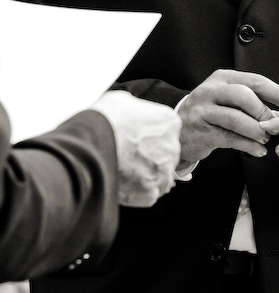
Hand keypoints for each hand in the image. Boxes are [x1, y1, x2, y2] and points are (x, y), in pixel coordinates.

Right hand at [91, 91, 181, 206]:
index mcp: (170, 122)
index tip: (137, 141)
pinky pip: (149, 196)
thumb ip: (135, 108)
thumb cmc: (104, 120)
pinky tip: (124, 185)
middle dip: (149, 158)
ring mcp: (163, 171)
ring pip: (160, 177)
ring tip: (124, 173)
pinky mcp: (150, 191)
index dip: (150, 138)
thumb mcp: (121, 100)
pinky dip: (138, 194)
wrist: (90, 144)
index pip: (166, 133)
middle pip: (165, 156)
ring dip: (146, 177)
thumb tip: (129, 110)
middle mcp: (172, 147)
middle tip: (128, 157)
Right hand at [178, 69, 278, 162]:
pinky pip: (230, 138)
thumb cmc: (212, 114)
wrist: (179, 131)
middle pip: (244, 96)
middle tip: (276, 126)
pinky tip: (258, 151)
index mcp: (223, 78)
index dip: (277, 92)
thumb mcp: (229, 100)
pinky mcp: (201, 131)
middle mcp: (211, 90)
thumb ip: (254, 102)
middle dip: (264, 112)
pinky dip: (248, 146)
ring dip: (256, 131)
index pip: (255, 81)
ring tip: (265, 139)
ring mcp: (203, 110)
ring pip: (236, 118)